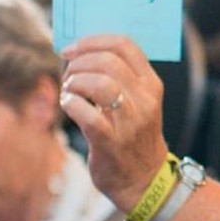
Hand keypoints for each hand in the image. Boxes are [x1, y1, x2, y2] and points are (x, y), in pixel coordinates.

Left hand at [60, 37, 171, 209]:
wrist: (143, 179)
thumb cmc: (132, 136)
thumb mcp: (137, 102)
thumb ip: (120, 78)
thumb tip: (81, 52)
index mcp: (151, 85)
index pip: (125, 45)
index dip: (93, 41)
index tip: (72, 49)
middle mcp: (145, 100)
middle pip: (108, 61)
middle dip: (78, 62)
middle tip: (68, 74)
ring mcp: (130, 121)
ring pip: (99, 83)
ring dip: (74, 82)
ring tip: (69, 91)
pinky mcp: (111, 142)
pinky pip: (85, 114)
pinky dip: (70, 104)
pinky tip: (68, 106)